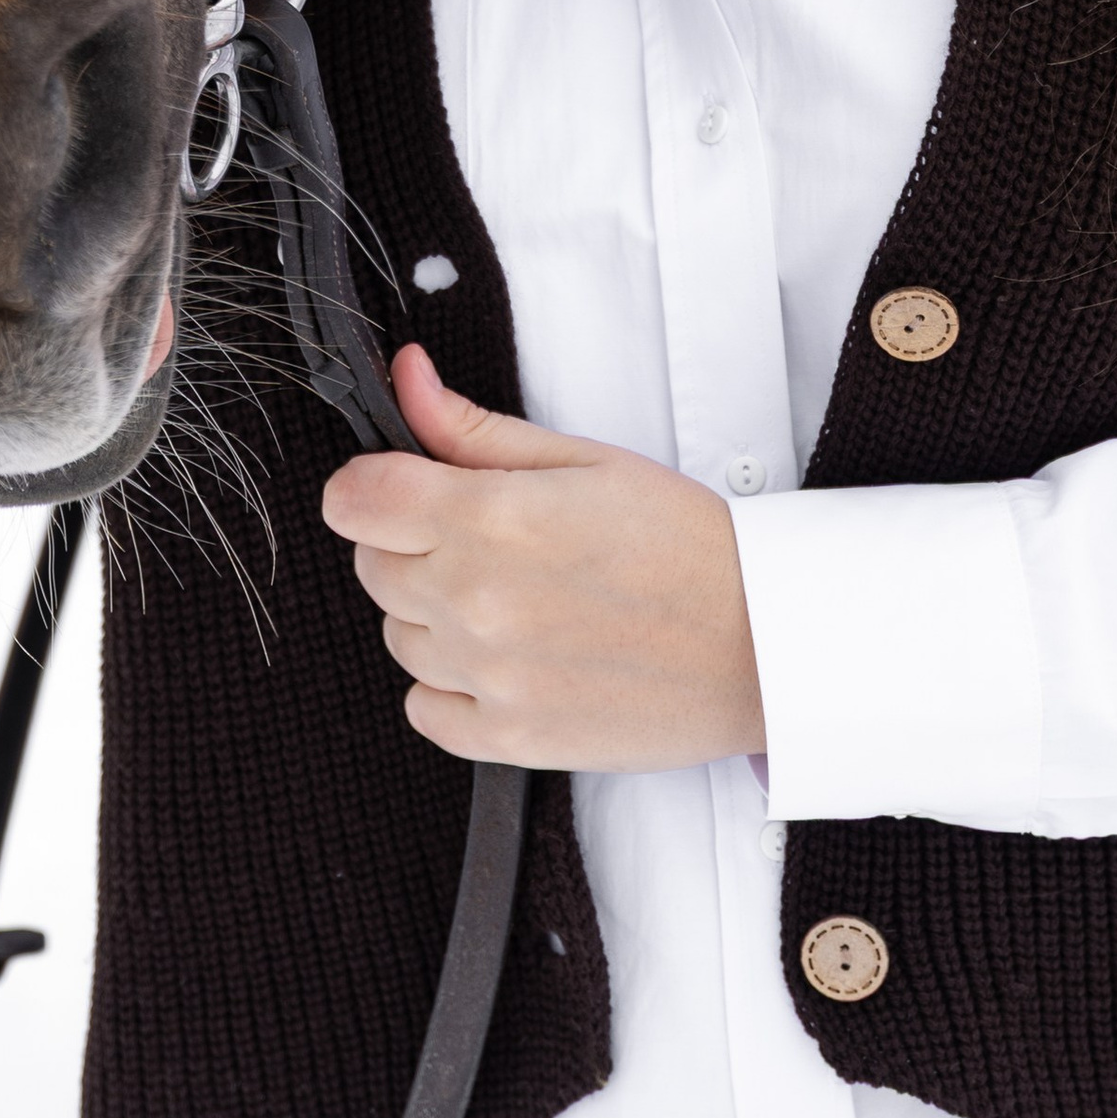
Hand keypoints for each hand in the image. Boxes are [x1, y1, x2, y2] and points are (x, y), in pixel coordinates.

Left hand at [320, 345, 765, 771]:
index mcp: (492, 519)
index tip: (400, 486)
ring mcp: (490, 678)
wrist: (762, 643)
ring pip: (398, 636)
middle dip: (411, 543)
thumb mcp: (582, 459)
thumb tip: (407, 376)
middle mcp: (478, 601)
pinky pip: (424, 709)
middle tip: (489, 539)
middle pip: (372, 565)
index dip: (370, 484)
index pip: (354, 499)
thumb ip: (473, 427)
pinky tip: (509, 658)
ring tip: (517, 598)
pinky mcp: (510, 740)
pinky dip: (451, 685)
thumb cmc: (685, 544)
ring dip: (434, 614)